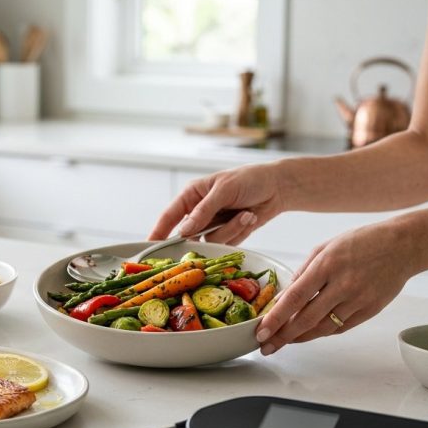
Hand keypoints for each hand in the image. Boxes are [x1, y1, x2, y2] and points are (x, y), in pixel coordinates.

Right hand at [149, 165, 285, 242]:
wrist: (277, 187)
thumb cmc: (249, 179)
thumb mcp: (224, 190)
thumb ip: (203, 211)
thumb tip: (184, 230)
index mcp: (192, 196)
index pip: (169, 217)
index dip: (158, 233)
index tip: (149, 248)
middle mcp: (199, 213)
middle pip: (190, 235)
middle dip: (207, 233)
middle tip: (217, 228)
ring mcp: (213, 225)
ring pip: (211, 241)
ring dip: (231, 229)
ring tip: (245, 213)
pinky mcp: (228, 234)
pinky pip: (227, 242)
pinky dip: (240, 230)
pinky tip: (249, 216)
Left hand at [255, 221, 419, 354]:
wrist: (403, 246)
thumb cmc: (361, 242)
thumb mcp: (325, 247)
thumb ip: (304, 271)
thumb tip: (285, 296)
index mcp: (327, 265)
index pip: (295, 297)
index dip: (276, 318)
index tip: (261, 332)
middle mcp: (342, 285)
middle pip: (307, 319)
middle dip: (283, 336)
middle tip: (267, 346)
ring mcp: (358, 300)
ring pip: (323, 327)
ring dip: (301, 338)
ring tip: (284, 342)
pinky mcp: (370, 310)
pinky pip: (341, 327)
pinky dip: (322, 332)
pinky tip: (308, 334)